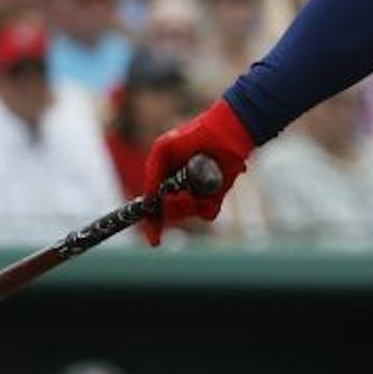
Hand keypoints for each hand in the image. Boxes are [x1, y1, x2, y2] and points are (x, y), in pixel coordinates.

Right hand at [140, 100, 252, 244]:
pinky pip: (208, 213)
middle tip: (178, 196)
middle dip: (172, 208)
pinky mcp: (216, 197)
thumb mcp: (164, 149)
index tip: (153, 240)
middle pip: (171, 214)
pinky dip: (207, 204)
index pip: (154, 209)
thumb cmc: (192, 136)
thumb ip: (152, 172)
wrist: (224, 133)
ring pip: (188, 214)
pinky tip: (210, 189)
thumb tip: (148, 200)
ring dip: (188, 204)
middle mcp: (180, 191)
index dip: (152, 226)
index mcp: (165, 181)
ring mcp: (198, 195)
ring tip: (193, 188)